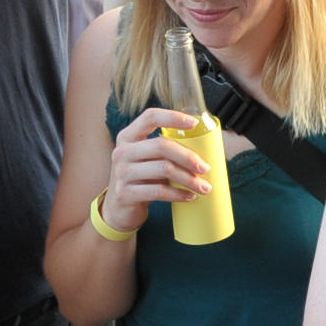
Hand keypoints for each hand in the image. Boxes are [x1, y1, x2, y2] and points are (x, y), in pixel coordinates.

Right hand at [103, 106, 210, 230]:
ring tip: (204, 187)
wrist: (119, 209)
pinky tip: (189, 196)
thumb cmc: (141, 180)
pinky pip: (159, 191)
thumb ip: (164, 150)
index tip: (194, 123)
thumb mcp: (147, 160)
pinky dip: (178, 194)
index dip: (172, 117)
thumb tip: (203, 148)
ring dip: (189, 179)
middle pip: (162, 146)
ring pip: (164, 169)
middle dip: (188, 157)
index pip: (150, 117)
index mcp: (128, 137)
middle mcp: (122, 152)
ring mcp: (122, 173)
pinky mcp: (126, 193)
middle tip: (205, 168)